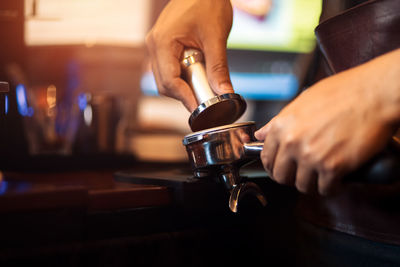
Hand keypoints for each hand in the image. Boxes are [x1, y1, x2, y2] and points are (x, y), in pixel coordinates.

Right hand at [146, 0, 233, 111]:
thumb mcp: (216, 37)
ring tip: (203, 85)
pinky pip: (169, 69)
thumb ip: (219, 68)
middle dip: (184, 95)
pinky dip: (183, 76)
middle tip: (205, 100)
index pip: (170, 82)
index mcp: (162, 42)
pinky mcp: (163, 46)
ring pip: (166, 79)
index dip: (185, 98)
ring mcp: (157, 46)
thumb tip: (224, 93)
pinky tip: (197, 74)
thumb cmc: (207, 2)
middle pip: (165, 84)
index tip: (200, 110)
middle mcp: (154, 45)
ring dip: (184, 86)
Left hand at [255, 49, 399, 194]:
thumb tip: (262, 134)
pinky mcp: (333, 167)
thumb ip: (279, 121)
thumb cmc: (343, 92)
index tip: (282, 168)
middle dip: (291, 177)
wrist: (374, 94)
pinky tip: (335, 181)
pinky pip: (325, 189)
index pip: (266, 158)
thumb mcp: (302, 101)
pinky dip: (331, 188)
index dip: (274, 166)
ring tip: (320, 177)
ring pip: (302, 186)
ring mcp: (311, 156)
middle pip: (281, 176)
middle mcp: (292, 142)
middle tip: (301, 174)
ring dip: (312, 184)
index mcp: (282, 126)